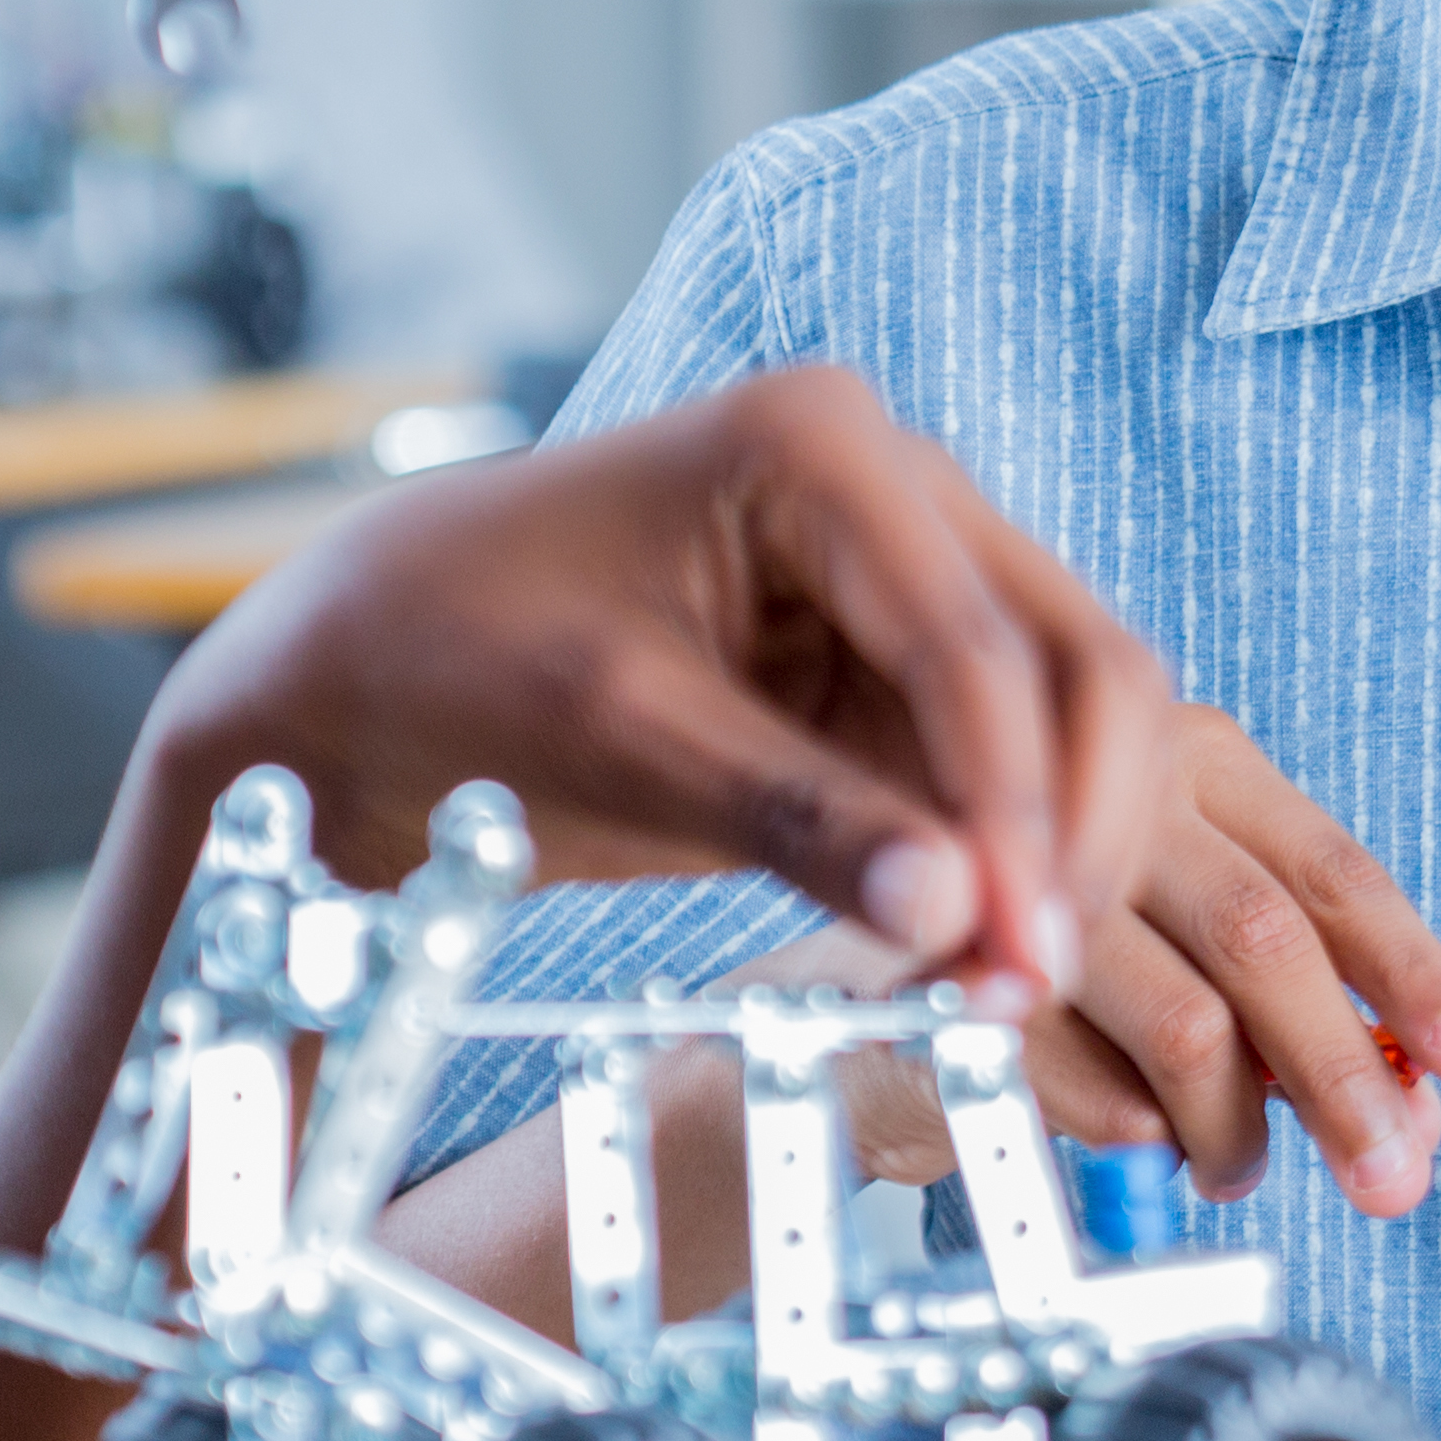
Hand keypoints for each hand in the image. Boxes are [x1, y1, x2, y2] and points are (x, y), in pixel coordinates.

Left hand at [130, 368, 1177, 1006]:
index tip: (1022, 952)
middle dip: (1067, 832)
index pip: (972, 641)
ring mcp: (910, 579)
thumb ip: (793, 818)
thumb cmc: (455, 657)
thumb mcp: (616, 738)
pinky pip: (1003, 773)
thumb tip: (963, 913)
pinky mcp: (894, 675)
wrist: (365, 667)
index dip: (1015, 807)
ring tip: (992, 998)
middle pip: (1076, 662)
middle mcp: (896, 487)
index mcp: (821, 441)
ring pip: (1070, 721)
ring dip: (1054, 857)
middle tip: (1026, 990)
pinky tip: (965, 968)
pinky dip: (1003, 867)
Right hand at [846, 704, 1440, 1220]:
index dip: (1414, 970)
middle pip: (1268, 945)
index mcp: (1190, 758)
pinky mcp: (954, 971)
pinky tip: (1133, 1130)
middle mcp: (1112, 796)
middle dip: (1346, 1080)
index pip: (1330, 871)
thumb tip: (1420, 1089)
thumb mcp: (1185, 907)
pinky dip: (1129, 1129)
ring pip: (1190, 1029)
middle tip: (1394, 1176)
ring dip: (1235, 1128)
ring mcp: (1027, 880)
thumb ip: (1293, 975)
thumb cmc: (1057, 920)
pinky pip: (1088, 1083)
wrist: (861, 924)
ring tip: (1236, 1165)